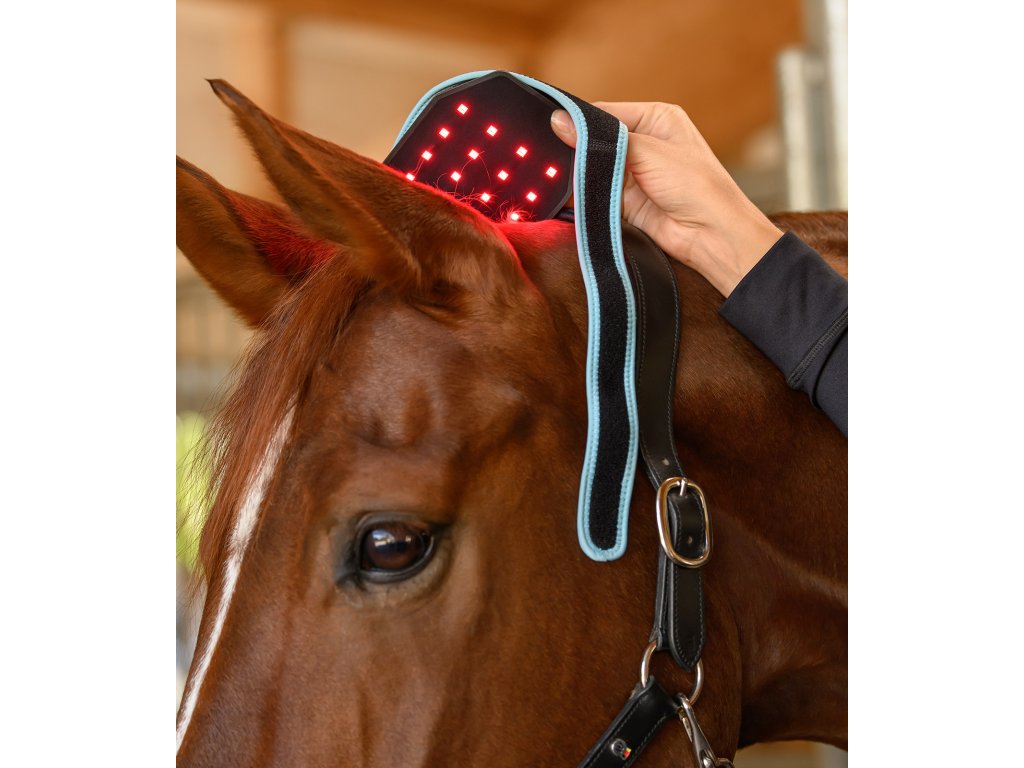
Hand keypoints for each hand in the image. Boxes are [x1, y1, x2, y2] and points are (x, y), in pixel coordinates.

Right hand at [551, 103, 782, 296]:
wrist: (712, 235)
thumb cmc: (698, 186)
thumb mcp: (649, 151)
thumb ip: (604, 139)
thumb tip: (562, 122)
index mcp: (655, 118)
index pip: (604, 112)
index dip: (578, 120)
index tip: (551, 126)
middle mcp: (644, 142)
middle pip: (596, 140)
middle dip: (576, 148)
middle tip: (547, 153)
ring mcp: (633, 173)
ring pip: (592, 167)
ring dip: (579, 173)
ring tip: (556, 173)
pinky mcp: (625, 201)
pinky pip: (595, 192)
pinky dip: (583, 194)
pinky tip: (568, 192)